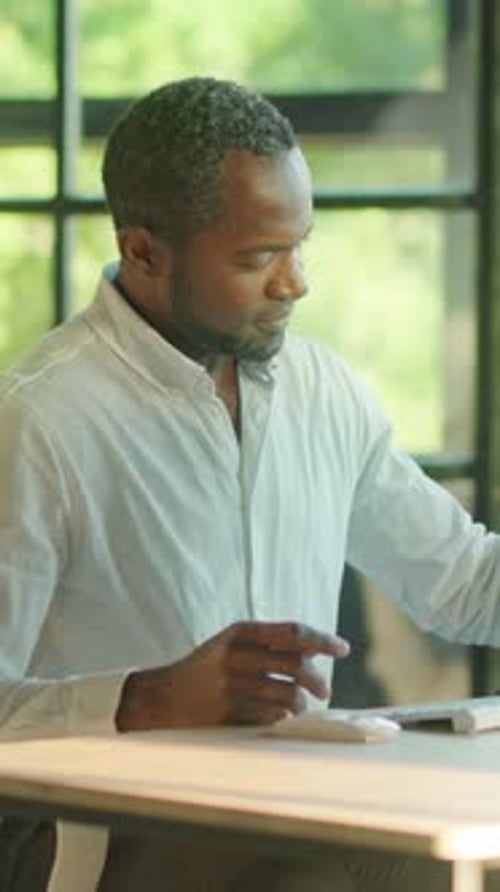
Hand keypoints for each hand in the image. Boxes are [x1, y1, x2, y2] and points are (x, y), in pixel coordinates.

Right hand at [115, 620, 349, 731]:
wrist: (162, 696)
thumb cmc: (208, 669)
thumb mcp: (234, 645)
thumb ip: (271, 644)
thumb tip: (319, 647)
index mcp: (239, 632)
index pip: (292, 632)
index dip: (322, 639)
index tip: (342, 649)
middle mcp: (235, 655)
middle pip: (295, 665)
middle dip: (317, 679)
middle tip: (323, 690)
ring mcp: (231, 685)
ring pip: (287, 695)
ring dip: (301, 704)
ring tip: (302, 707)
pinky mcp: (228, 713)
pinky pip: (270, 718)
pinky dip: (282, 719)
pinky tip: (279, 719)